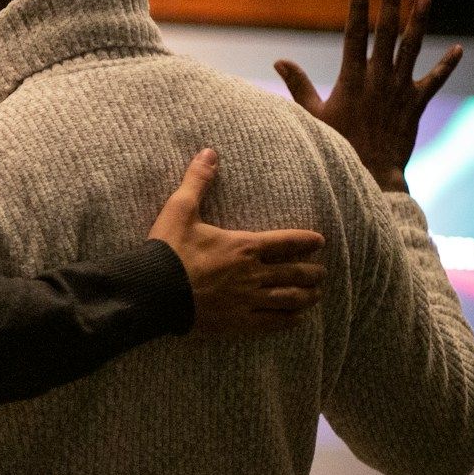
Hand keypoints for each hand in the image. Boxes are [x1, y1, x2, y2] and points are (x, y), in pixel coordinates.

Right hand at [148, 150, 328, 336]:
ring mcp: (247, 301)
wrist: (152, 291)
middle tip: (322, 273)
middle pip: (294, 273)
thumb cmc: (167, 250)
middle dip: (312, 272)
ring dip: (307, 296)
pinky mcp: (237, 323)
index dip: (306, 241)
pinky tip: (297, 319)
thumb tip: (209, 151)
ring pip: (289, 299)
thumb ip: (198, 181)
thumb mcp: (180, 210)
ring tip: (316, 295)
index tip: (320, 242)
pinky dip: (289, 320)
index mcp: (244, 246)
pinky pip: (272, 323)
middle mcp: (253, 274)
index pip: (286, 242)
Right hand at [274, 0, 461, 193]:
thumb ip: (299, 85)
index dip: (359, 9)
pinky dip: (447, 65)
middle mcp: (379, 78)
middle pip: (387, 33)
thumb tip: (280, 61)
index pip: (355, 35)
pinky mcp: (416, 104)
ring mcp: (400, 89)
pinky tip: (458, 49)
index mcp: (353, 78)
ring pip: (413, 48)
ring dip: (419, 22)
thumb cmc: (338, 144)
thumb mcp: (313, 114)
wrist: (372, 173)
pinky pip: (435, 80)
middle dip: (391, 3)